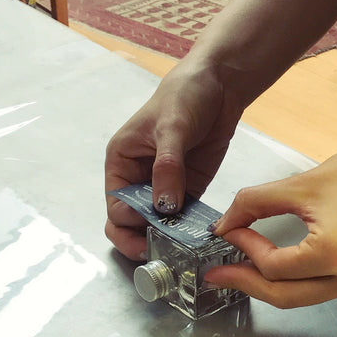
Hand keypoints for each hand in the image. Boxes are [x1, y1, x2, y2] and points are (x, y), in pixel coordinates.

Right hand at [104, 61, 244, 259]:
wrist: (219, 85)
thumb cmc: (184, 96)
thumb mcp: (172, 128)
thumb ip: (167, 167)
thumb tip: (164, 206)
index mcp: (122, 161)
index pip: (116, 203)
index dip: (130, 219)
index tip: (151, 222)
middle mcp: (138, 178)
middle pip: (129, 221)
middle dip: (140, 238)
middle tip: (158, 251)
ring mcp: (164, 186)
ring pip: (157, 224)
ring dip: (166, 237)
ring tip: (181, 247)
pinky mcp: (189, 189)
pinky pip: (183, 217)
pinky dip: (187, 229)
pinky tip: (198, 236)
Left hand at [203, 118, 336, 307]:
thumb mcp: (303, 183)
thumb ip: (257, 203)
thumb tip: (225, 223)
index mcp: (336, 254)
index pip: (274, 266)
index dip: (244, 248)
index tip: (226, 231)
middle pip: (287, 296)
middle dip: (248, 283)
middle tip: (217, 273)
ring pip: (306, 296)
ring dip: (274, 281)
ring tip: (244, 265)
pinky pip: (328, 287)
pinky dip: (301, 278)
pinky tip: (281, 263)